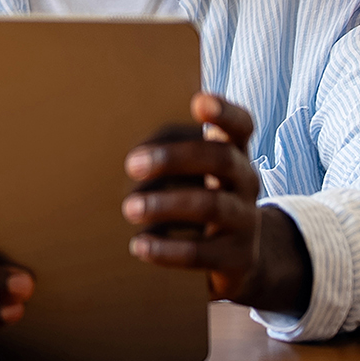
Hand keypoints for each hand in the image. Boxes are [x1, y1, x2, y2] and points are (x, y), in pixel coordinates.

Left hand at [122, 93, 310, 314]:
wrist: (233, 258)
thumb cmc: (193, 199)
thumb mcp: (188, 175)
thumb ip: (163, 155)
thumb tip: (114, 149)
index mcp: (233, 152)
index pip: (240, 125)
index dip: (224, 112)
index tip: (199, 102)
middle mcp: (246, 181)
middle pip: (220, 158)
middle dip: (175, 158)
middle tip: (132, 165)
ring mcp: (246, 220)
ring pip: (211, 205)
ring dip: (165, 204)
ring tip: (129, 208)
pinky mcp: (238, 257)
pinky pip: (203, 252)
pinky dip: (168, 249)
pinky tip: (139, 245)